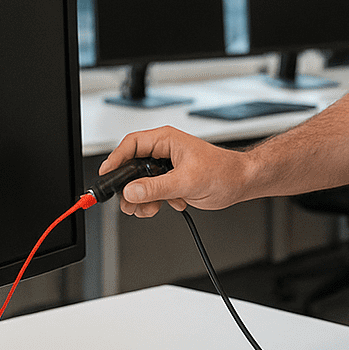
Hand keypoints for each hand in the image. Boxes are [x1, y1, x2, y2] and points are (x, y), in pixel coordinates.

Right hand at [98, 126, 250, 217]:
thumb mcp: (187, 181)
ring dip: (142, 199)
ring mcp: (168, 167)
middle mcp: (165, 151)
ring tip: (149, 209)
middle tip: (129, 204)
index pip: (131, 145)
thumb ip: (157, 187)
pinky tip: (172, 204)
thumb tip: (132, 191)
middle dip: (130, 188)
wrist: (241, 182)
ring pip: (141, 183)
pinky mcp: (172, 181)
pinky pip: (153, 192)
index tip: (107, 176)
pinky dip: (156, 202)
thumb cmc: (223, 171)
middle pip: (132, 166)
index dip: (116, 160)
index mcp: (167, 140)